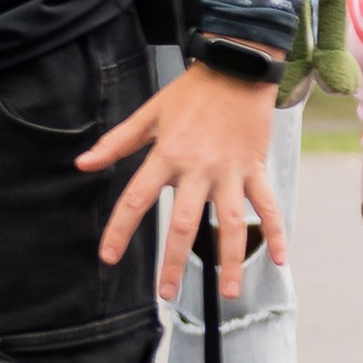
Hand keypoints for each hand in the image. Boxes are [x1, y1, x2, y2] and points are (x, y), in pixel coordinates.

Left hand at [76, 65, 284, 299]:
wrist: (237, 67)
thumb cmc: (189, 92)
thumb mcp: (148, 114)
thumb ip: (116, 143)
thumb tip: (82, 164)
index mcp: (167, 155)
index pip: (136, 199)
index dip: (120, 230)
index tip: (109, 258)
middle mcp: (198, 168)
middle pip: (184, 223)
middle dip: (174, 261)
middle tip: (166, 294)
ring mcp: (230, 171)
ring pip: (230, 223)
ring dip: (231, 260)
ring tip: (229, 294)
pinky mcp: (255, 168)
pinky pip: (268, 205)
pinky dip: (276, 231)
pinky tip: (280, 259)